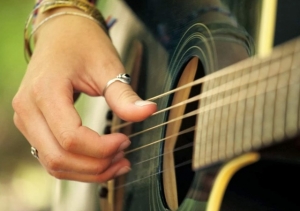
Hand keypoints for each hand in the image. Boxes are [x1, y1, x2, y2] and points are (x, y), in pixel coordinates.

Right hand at [12, 10, 156, 181]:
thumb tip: (149, 112)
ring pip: (54, 164)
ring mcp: (26, 120)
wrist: (61, 34)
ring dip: (88, 171)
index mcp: (44, 91)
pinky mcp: (33, 126)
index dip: (102, 148)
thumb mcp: (107, 67)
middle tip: (125, 157)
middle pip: (59, 158)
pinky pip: (52, 157)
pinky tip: (101, 160)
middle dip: (97, 165)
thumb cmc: (83, 45)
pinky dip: (77, 165)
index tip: (126, 140)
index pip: (71, 138)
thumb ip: (124, 96)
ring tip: (117, 162)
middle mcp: (28, 110)